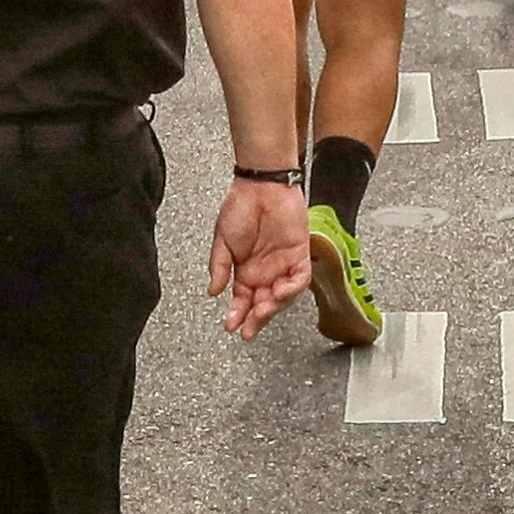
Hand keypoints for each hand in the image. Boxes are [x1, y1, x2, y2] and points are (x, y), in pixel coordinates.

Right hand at [210, 177, 310, 333]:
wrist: (261, 185)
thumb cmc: (240, 206)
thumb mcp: (222, 240)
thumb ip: (220, 267)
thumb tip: (213, 292)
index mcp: (245, 270)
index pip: (243, 300)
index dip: (237, 315)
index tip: (231, 326)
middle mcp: (265, 271)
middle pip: (263, 303)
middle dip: (255, 319)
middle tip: (248, 329)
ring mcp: (283, 264)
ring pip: (282, 296)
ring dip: (272, 307)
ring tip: (262, 311)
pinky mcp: (300, 254)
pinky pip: (300, 279)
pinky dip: (291, 290)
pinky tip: (279, 293)